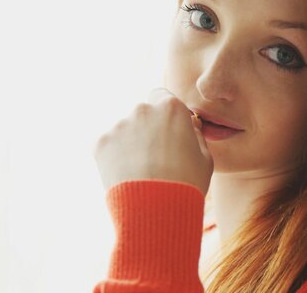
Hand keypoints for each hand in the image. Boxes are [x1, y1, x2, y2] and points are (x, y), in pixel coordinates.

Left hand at [92, 87, 213, 195]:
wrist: (156, 209)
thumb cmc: (188, 184)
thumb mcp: (205, 158)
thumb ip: (195, 134)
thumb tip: (189, 126)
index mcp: (170, 107)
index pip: (161, 97)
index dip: (164, 114)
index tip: (167, 130)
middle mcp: (142, 110)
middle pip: (142, 113)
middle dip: (146, 129)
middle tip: (154, 157)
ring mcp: (119, 125)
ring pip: (124, 131)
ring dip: (130, 144)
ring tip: (141, 173)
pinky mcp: (101, 142)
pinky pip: (109, 146)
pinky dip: (115, 158)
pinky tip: (128, 177)